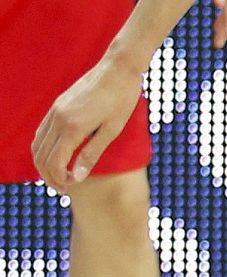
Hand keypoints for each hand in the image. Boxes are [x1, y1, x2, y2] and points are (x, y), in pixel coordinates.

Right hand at [32, 58, 144, 188]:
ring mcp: (55, 110)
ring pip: (38, 143)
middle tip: (64, 189)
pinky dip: (44, 148)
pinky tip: (57, 157)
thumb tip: (78, 177)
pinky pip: (42, 131)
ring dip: (44, 163)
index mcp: (72, 127)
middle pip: (41, 155)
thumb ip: (92, 154)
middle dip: (49, 175)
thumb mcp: (111, 131)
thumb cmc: (121, 101)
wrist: (117, 70)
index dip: (60, 179)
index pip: (55, 162)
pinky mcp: (57, 106)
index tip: (72, 187)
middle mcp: (58, 118)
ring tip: (59, 176)